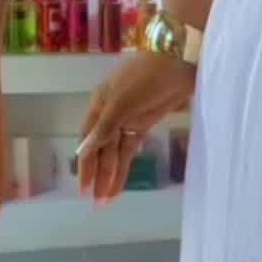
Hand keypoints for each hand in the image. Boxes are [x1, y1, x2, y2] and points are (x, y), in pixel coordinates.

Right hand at [76, 52, 195, 203]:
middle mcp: (110, 114)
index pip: (88, 141)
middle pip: (101, 151)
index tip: (83, 188)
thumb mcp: (122, 101)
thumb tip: (83, 151)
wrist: (178, 58)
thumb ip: (104, 127)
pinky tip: (119, 180)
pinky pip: (131, 147)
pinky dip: (125, 164)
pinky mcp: (146, 121)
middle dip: (98, 176)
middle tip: (96, 203)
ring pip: (116, 152)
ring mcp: (129, 118)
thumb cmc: (146, 76)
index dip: (85, 165)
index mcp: (99, 105)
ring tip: (106, 200)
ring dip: (111, 175)